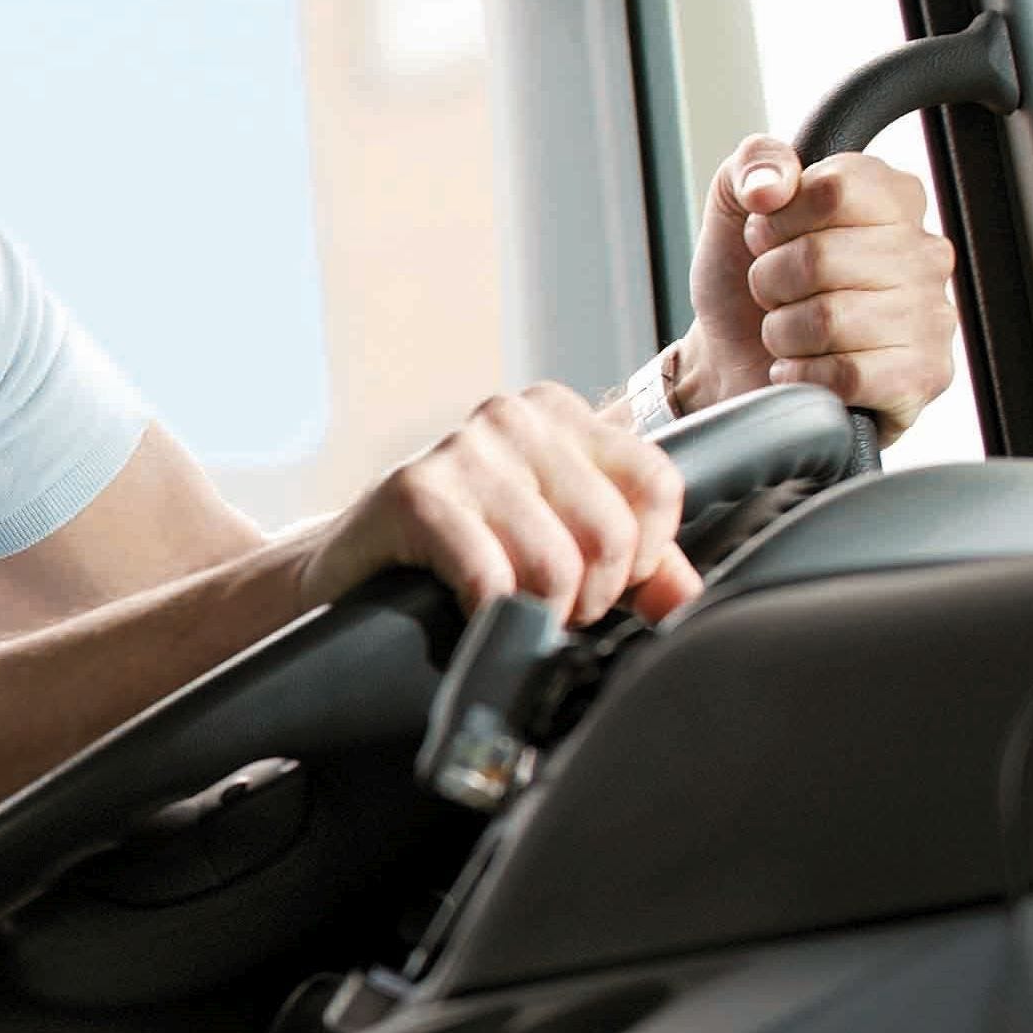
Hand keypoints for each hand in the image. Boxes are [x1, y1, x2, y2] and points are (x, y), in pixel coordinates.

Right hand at [300, 387, 695, 626]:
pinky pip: (492, 578)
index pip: (658, 485)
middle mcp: (514, 416)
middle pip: (613, 532)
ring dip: (540, 616)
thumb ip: (632, 565)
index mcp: (560, 414)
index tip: (601, 586)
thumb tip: (688, 601)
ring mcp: (462, 448)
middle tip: (551, 614)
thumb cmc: (456, 556)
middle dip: (589, 600)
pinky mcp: (414, 493)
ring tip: (513, 617)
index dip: (642, 558)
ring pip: (558, 564)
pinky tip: (471, 615)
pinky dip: (491, 617)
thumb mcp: (555, 546)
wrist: (344, 571)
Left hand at [675, 135, 957, 440]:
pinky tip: (804, 368)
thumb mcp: (735, 203)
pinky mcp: (921, 379)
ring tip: (790, 331)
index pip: (833, 189)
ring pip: (828, 319)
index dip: (777, 220)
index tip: (769, 237)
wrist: (733, 355)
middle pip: (820, 257)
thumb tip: (771, 187)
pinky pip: (845, 375)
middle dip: (770, 281)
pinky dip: (801, 375)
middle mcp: (925, 254)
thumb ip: (754, 164)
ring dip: (782, 332)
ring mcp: (932, 318)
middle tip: (775, 292)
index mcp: (893, 198)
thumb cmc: (745, 278)